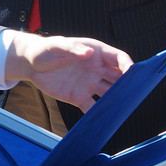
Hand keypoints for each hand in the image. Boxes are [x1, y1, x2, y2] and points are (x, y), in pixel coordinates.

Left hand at [7, 32, 132, 111]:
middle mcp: (97, 69)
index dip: (128, 65)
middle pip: (119, 77)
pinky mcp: (80, 97)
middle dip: (128, 85)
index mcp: (96, 52)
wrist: (31, 65)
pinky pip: (92, 106)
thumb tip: (89, 53)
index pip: (119, 58)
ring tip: (122, 108)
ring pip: (109, 93)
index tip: (133, 74)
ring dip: (116, 100)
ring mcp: (90, 83)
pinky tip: (103, 119)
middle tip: (134, 94)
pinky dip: (98, 113)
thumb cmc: (46, 50)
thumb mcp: (57, 46)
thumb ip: (73, 49)